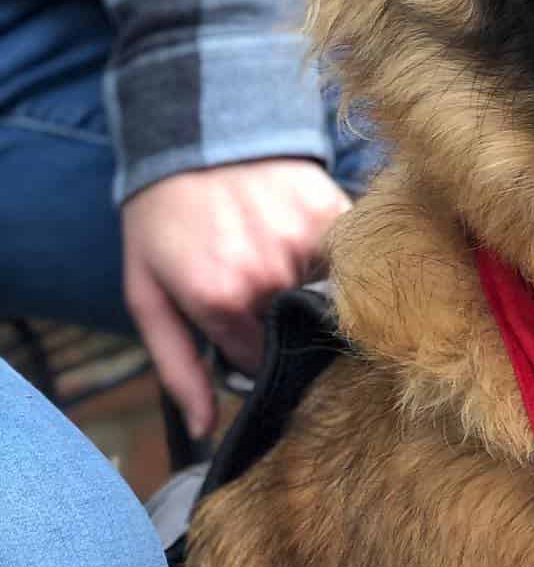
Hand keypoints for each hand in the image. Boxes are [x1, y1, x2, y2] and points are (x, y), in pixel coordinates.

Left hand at [121, 159, 351, 439]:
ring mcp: (307, 242)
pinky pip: (351, 261)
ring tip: (286, 266)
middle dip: (284, 326)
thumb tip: (204, 429)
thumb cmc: (165, 223)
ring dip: (314, 293)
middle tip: (266, 299)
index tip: (247, 337)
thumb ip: (177, 368)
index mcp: (221, 300)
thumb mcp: (148, 297)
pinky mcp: (334, 213)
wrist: (195, 137)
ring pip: (330, 300)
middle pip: (296, 333)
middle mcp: (269, 275)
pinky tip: (310, 246)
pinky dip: (338, 264)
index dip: (255, 357)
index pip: (261, 363)